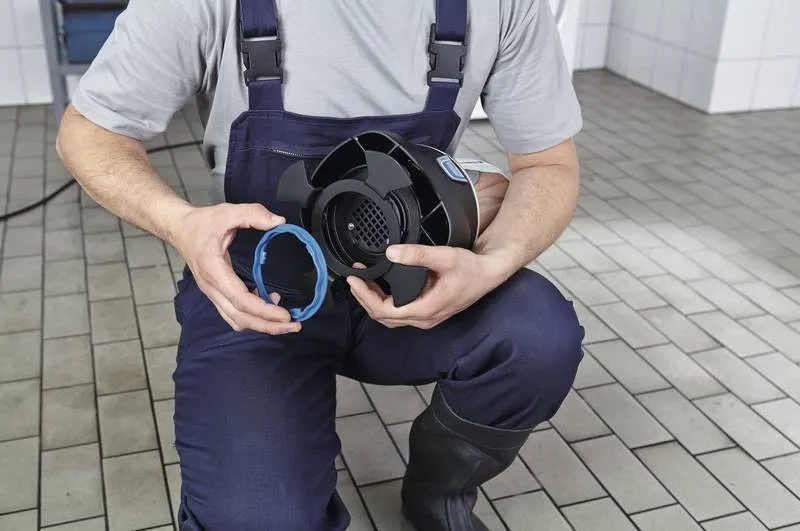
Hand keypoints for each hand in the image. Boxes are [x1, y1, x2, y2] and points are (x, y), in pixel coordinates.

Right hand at [170, 203, 300, 333]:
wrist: (179, 229)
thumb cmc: (202, 223)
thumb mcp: (227, 212)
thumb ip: (253, 214)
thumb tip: (279, 222)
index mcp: (214, 271)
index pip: (241, 300)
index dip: (264, 310)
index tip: (285, 315)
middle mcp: (212, 288)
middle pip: (241, 318)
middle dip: (269, 326)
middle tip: (295, 326)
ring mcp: (212, 294)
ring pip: (237, 320)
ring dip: (261, 324)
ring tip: (285, 319)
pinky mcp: (216, 294)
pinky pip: (234, 314)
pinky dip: (252, 316)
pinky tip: (268, 303)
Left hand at [346, 244, 507, 328]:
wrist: (489, 274)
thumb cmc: (471, 269)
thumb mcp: (444, 257)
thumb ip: (417, 254)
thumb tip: (392, 252)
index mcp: (425, 309)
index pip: (384, 311)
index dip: (365, 296)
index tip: (355, 280)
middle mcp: (424, 318)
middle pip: (383, 317)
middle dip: (365, 299)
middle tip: (354, 280)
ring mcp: (426, 317)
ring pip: (391, 317)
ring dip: (374, 302)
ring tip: (363, 283)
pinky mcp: (428, 311)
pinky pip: (400, 313)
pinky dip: (385, 302)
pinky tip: (381, 287)